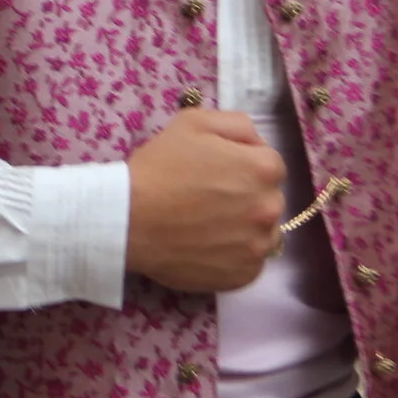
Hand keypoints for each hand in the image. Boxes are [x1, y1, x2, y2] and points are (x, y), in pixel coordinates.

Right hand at [124, 109, 287, 293]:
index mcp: (263, 169)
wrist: (127, 218)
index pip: (269, 164)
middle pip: (268, 199)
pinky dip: (234, 255)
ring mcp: (258, 246)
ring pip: (263, 233)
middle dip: (247, 195)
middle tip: (209, 198)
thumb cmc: (159, 167)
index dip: (242, 164)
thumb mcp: (193, 122)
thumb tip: (255, 142)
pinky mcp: (243, 276)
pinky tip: (207, 246)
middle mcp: (270, 209)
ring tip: (209, 225)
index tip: (216, 171)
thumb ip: (236, 124)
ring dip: (245, 227)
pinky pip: (250, 263)